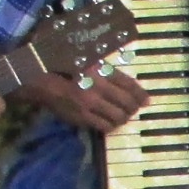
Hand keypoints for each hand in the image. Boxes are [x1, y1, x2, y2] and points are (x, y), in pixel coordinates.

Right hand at [24, 66, 146, 133]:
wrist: (41, 82)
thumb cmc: (65, 67)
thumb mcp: (88, 62)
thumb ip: (107, 71)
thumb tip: (127, 83)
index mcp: (100, 70)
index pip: (128, 84)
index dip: (141, 94)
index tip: (147, 100)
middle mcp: (98, 87)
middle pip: (127, 102)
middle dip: (134, 107)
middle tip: (134, 109)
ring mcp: (90, 104)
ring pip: (118, 116)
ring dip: (123, 118)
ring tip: (122, 116)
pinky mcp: (82, 117)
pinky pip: (104, 126)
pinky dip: (110, 126)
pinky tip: (109, 123)